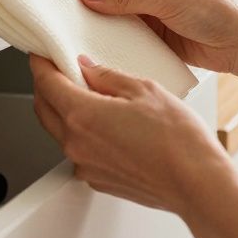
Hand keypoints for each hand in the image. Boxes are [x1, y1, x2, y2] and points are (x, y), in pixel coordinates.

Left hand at [29, 52, 235, 215]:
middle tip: (61, 70)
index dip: (40, 64)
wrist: (196, 183)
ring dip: (65, 111)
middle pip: (44, 109)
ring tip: (91, 96)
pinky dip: (83, 134)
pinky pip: (80, 151)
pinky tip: (108, 125)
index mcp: (83, 116)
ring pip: (61, 132)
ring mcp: (86, 166)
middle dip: (46, 87)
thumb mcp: (144, 89)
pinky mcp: (98, 180)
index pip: (45, 83)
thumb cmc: (178, 140)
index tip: (42, 55)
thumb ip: (108, 76)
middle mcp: (76, 144)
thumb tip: (87, 68)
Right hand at [79, 0, 237, 74]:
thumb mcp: (165, 0)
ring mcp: (153, 15)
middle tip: (68, 19)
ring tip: (80, 37)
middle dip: (93, 7)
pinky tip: (104, 52)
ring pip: (118, 19)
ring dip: (104, 28)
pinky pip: (130, 39)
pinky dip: (117, 44)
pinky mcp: (157, 38)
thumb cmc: (215, 11)